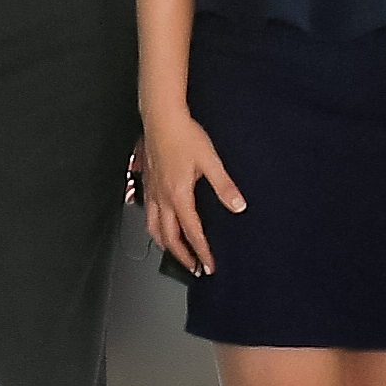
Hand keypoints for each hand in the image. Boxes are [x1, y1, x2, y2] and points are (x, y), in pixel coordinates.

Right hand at [141, 108, 244, 276]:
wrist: (161, 118)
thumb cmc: (183, 135)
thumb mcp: (210, 161)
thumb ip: (224, 186)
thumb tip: (238, 205)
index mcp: (179, 196)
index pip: (191, 233)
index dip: (201, 252)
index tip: (209, 266)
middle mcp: (162, 198)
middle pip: (169, 238)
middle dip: (182, 256)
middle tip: (194, 268)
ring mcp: (151, 192)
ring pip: (154, 229)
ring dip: (166, 245)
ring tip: (176, 253)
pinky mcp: (147, 184)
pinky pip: (148, 215)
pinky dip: (155, 228)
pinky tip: (161, 226)